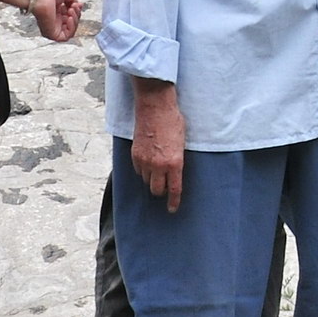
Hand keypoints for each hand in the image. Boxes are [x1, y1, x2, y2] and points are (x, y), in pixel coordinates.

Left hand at [31, 0, 83, 41]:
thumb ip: (73, 0)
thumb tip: (78, 5)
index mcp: (54, 10)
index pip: (70, 15)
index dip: (76, 10)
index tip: (78, 4)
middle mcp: (53, 19)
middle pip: (71, 23)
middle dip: (77, 14)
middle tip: (74, 6)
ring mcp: (52, 26)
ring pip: (70, 30)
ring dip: (75, 21)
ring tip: (72, 10)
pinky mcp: (51, 33)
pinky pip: (66, 37)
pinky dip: (71, 28)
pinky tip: (70, 18)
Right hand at [130, 80, 185, 211]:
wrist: (155, 106)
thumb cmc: (173, 121)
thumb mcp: (182, 141)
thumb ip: (178, 158)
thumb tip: (175, 168)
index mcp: (174, 162)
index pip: (174, 189)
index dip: (173, 202)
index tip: (172, 209)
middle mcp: (158, 165)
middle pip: (156, 190)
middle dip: (160, 190)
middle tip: (164, 186)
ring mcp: (144, 160)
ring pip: (146, 180)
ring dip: (151, 178)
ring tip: (156, 168)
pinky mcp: (135, 154)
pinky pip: (137, 169)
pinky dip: (142, 168)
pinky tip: (147, 160)